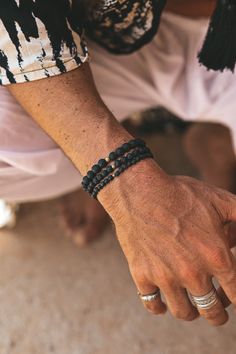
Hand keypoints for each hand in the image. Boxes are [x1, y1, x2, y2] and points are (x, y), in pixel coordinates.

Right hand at [100, 159, 235, 325]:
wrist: (140, 191)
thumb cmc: (181, 194)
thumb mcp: (220, 200)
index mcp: (217, 257)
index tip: (230, 295)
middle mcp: (193, 273)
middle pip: (212, 312)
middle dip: (218, 314)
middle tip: (216, 307)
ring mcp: (165, 277)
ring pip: (183, 313)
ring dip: (191, 312)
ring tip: (191, 305)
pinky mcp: (142, 275)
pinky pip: (152, 304)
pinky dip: (159, 307)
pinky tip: (163, 301)